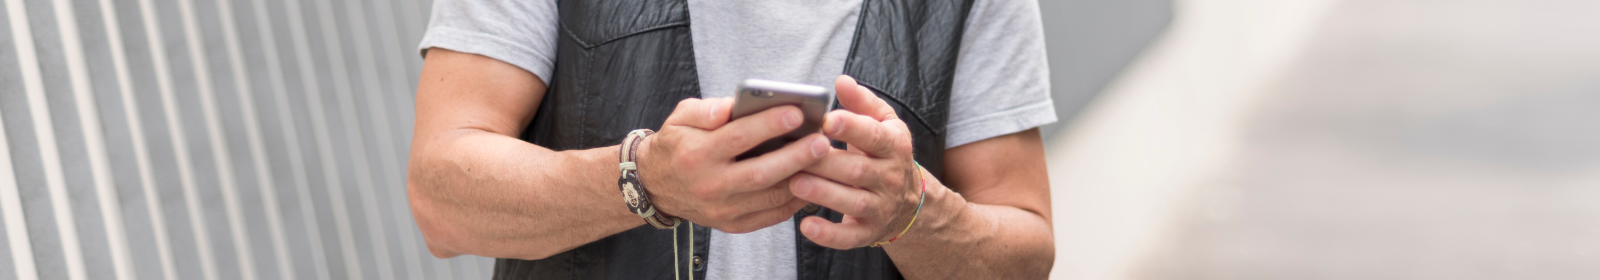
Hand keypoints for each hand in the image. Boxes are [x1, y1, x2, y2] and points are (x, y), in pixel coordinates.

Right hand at [636, 97, 832, 232]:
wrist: (656, 185)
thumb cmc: (678, 143)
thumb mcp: (681, 117)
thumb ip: (706, 110)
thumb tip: (732, 105)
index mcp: (696, 154)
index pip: (738, 138)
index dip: (769, 124)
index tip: (797, 111)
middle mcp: (709, 185)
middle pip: (760, 173)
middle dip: (795, 156)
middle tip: (822, 140)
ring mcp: (722, 209)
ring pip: (770, 197)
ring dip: (801, 179)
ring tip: (823, 159)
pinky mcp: (732, 224)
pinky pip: (770, 215)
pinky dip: (794, 200)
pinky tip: (810, 180)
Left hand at [791, 75, 926, 248]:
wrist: (909, 202)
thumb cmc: (883, 154)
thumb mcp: (883, 124)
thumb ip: (862, 103)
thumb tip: (841, 81)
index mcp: (893, 146)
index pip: (873, 136)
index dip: (851, 127)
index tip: (827, 119)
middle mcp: (890, 178)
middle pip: (857, 170)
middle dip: (826, 162)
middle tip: (796, 153)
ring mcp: (881, 207)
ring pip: (853, 202)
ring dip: (824, 194)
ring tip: (795, 182)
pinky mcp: (869, 232)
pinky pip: (849, 238)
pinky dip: (828, 235)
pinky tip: (806, 226)